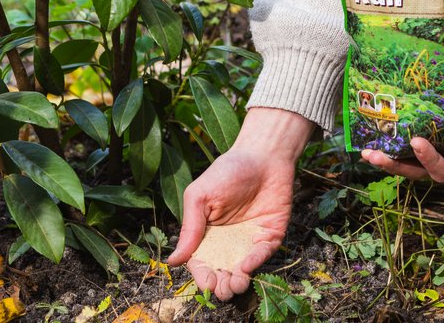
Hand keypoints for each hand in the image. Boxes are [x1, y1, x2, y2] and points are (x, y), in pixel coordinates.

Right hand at [166, 108, 311, 299]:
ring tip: (236, 284)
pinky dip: (256, 262)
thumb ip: (189, 228)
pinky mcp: (270, 236)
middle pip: (222, 270)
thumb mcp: (199, 197)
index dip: (203, 276)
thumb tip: (173, 261)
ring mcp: (249, 240)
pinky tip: (247, 264)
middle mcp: (228, 241)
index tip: (206, 284)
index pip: (202, 262)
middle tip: (223, 289)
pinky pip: (263, 254)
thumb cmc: (227, 171)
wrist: (262, 155)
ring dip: (239, 280)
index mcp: (206, 234)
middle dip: (222, 284)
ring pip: (242, 269)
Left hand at [362, 87, 443, 182]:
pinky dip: (399, 139)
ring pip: (413, 160)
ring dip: (390, 156)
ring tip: (366, 148)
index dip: (430, 160)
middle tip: (372, 154)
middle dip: (395, 165)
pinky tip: (381, 128)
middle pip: (419, 171)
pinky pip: (419, 140)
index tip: (418, 141)